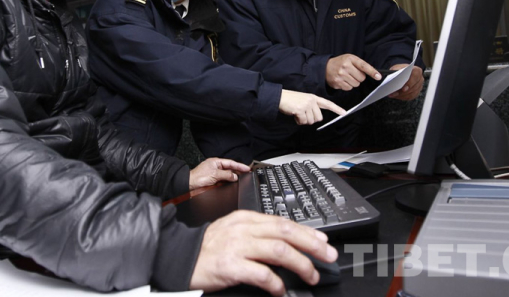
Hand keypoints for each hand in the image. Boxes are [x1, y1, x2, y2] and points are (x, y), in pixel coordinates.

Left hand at [189, 158, 250, 189]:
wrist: (190, 185)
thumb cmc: (198, 177)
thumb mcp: (215, 174)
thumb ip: (226, 175)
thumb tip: (235, 176)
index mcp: (216, 162)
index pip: (231, 163)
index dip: (240, 165)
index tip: (247, 168)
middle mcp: (217, 167)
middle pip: (230, 169)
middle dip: (238, 171)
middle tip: (247, 173)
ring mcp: (216, 174)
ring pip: (228, 175)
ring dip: (234, 177)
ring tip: (242, 178)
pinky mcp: (215, 181)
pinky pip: (224, 181)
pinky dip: (229, 182)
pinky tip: (233, 183)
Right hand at [189, 210, 337, 294]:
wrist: (180, 258)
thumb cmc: (209, 248)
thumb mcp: (234, 231)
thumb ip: (258, 233)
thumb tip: (288, 244)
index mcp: (245, 218)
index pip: (282, 221)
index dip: (307, 231)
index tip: (323, 241)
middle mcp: (243, 229)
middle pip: (286, 232)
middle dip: (312, 244)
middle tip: (328, 255)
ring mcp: (236, 246)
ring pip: (279, 250)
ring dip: (300, 264)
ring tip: (311, 275)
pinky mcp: (230, 266)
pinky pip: (262, 274)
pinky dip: (276, 283)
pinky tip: (281, 290)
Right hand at [279, 90, 345, 124]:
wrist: (280, 97)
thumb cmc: (290, 99)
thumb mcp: (304, 100)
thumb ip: (312, 107)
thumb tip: (315, 118)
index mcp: (313, 98)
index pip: (328, 104)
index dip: (336, 109)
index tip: (344, 113)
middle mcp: (312, 101)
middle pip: (319, 118)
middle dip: (311, 119)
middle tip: (303, 115)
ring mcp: (306, 105)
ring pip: (311, 121)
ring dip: (303, 120)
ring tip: (297, 113)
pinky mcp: (300, 109)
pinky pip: (303, 121)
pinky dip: (298, 121)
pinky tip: (294, 114)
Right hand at [325, 54, 380, 90]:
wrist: (325, 68)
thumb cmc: (340, 63)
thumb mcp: (349, 59)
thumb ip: (360, 64)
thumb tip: (373, 73)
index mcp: (350, 59)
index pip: (364, 66)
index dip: (372, 72)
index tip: (378, 77)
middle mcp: (345, 66)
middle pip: (361, 78)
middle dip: (359, 77)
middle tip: (353, 73)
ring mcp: (341, 75)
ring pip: (356, 84)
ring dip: (354, 82)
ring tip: (347, 77)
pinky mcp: (337, 82)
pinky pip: (349, 88)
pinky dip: (348, 85)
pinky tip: (343, 80)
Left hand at [388, 64, 422, 99]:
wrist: (401, 73)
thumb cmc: (399, 70)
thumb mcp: (396, 68)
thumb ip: (396, 72)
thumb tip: (393, 79)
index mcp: (416, 71)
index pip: (415, 76)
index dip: (410, 83)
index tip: (403, 89)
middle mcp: (420, 79)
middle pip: (413, 87)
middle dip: (403, 92)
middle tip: (394, 93)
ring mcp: (419, 86)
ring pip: (412, 93)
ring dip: (401, 95)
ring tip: (393, 95)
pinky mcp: (416, 92)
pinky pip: (410, 97)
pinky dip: (403, 97)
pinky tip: (396, 96)